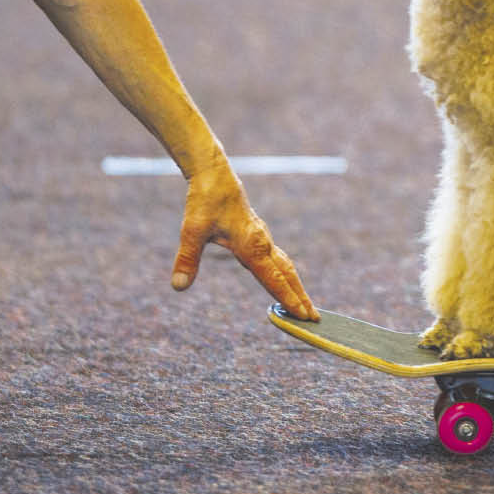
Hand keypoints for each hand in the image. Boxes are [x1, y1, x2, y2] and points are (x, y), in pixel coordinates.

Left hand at [171, 166, 317, 320]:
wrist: (215, 175)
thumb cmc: (205, 201)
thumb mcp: (192, 231)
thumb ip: (187, 259)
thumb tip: (179, 287)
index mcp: (251, 246)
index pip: (274, 279)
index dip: (289, 298)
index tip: (303, 315)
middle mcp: (262, 244)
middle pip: (288, 275)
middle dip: (300, 296)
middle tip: (314, 318)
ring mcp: (263, 238)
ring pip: (285, 266)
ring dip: (295, 286)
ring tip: (304, 304)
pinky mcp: (258, 235)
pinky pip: (277, 259)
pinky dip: (285, 273)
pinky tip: (282, 279)